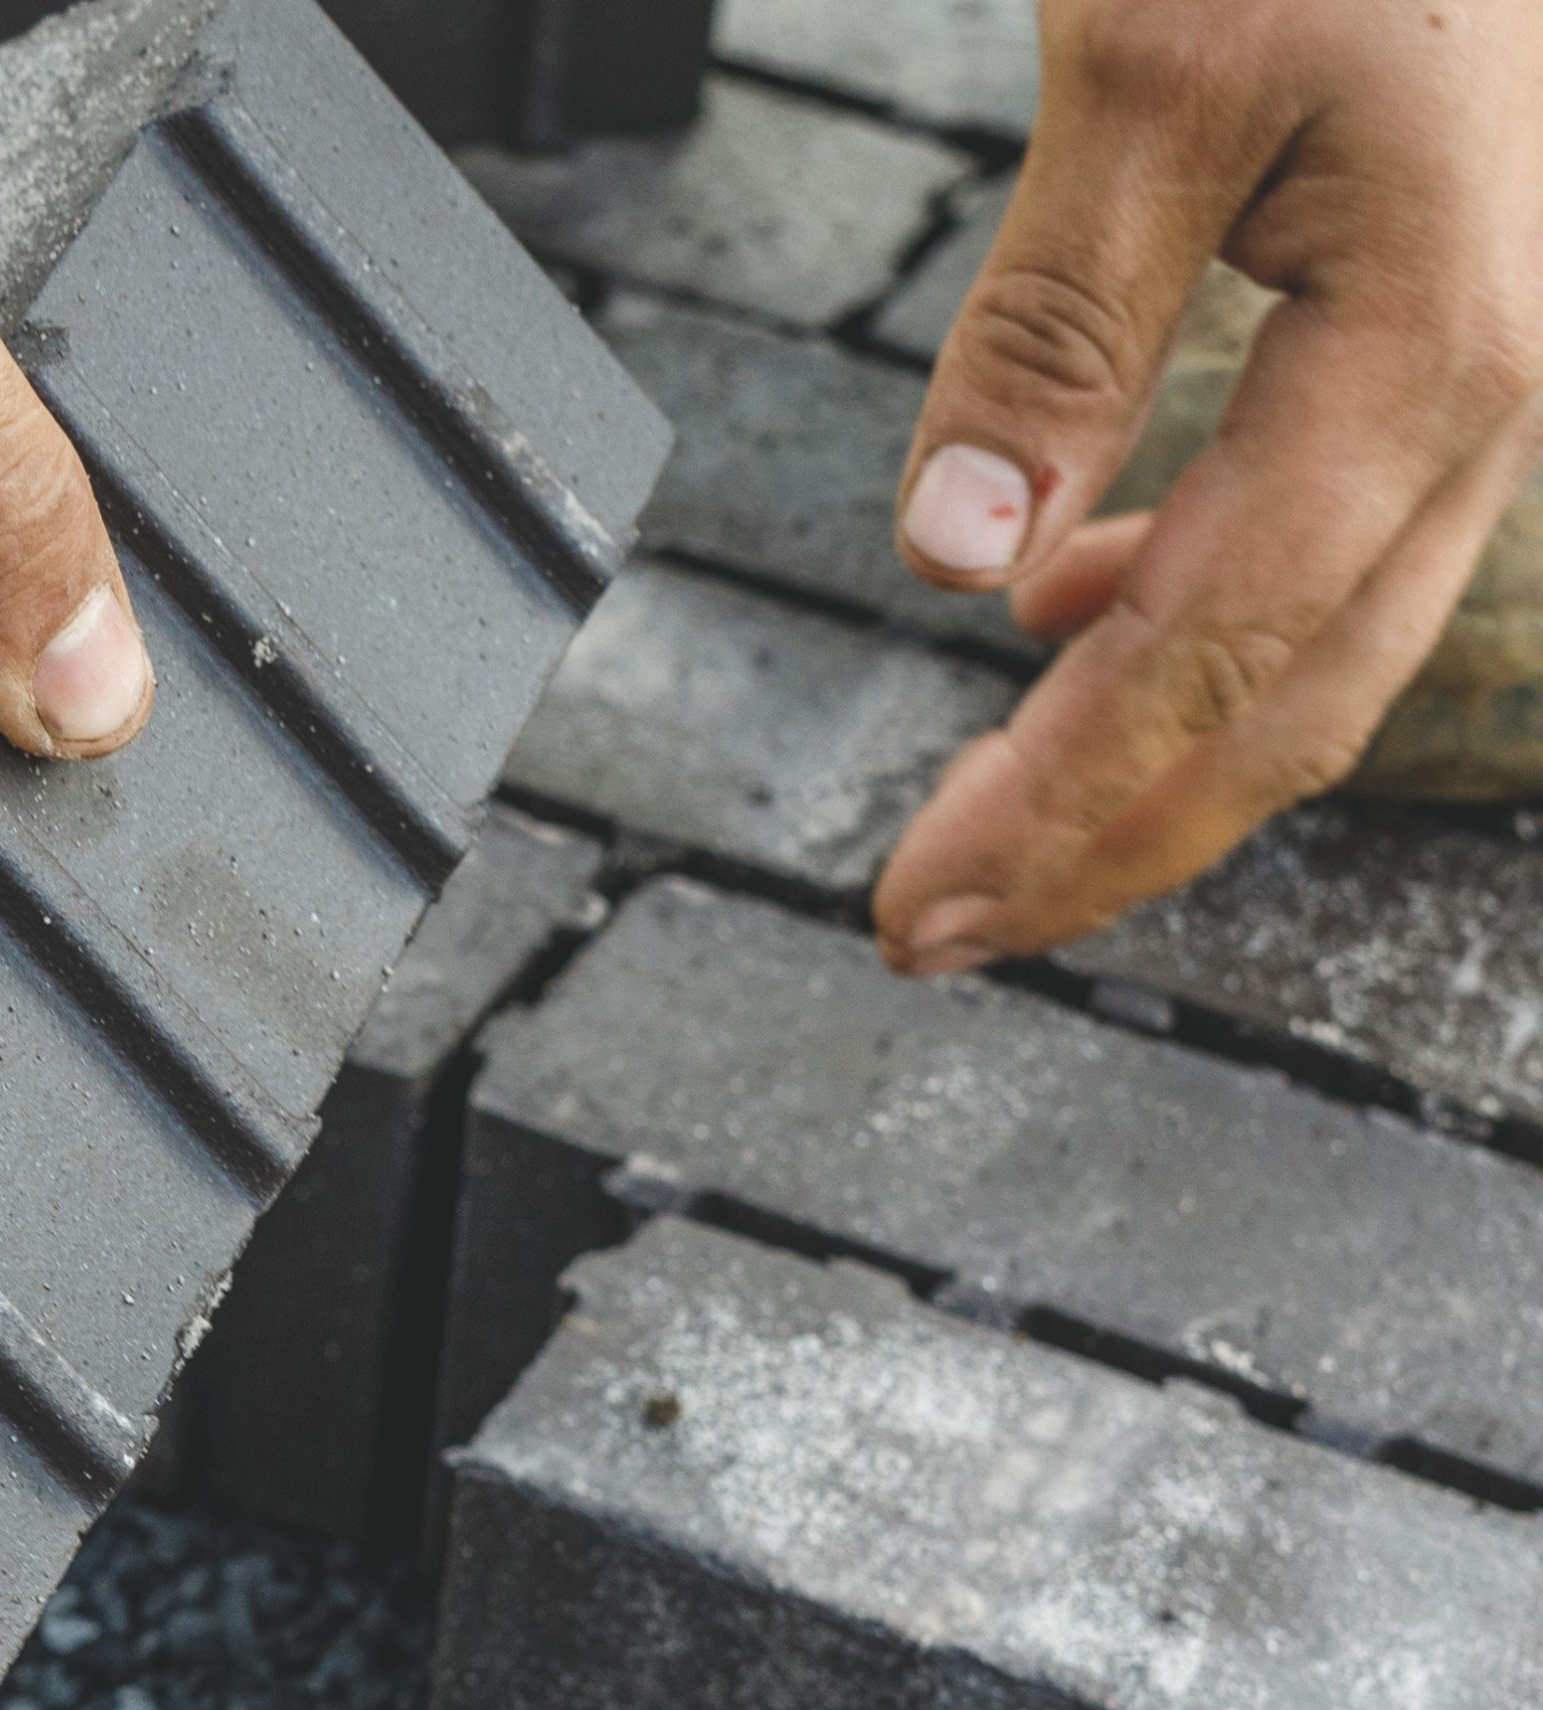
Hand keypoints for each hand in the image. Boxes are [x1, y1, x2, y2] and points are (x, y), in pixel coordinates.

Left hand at [875, 0, 1542, 975]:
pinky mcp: (1425, 339)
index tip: (919, 906)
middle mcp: (1482, 392)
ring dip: (1140, 761)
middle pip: (1281, 710)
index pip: (1200, 663)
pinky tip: (1068, 615)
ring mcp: (1470, 374)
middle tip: (931, 930)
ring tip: (986, 818)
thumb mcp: (1154, 70)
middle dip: (1096, 845)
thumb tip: (956, 556)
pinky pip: (1313, 547)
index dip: (1055, 810)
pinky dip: (1182, 627)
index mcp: (1426, 354)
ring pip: (1307, 651)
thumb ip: (1054, 326)